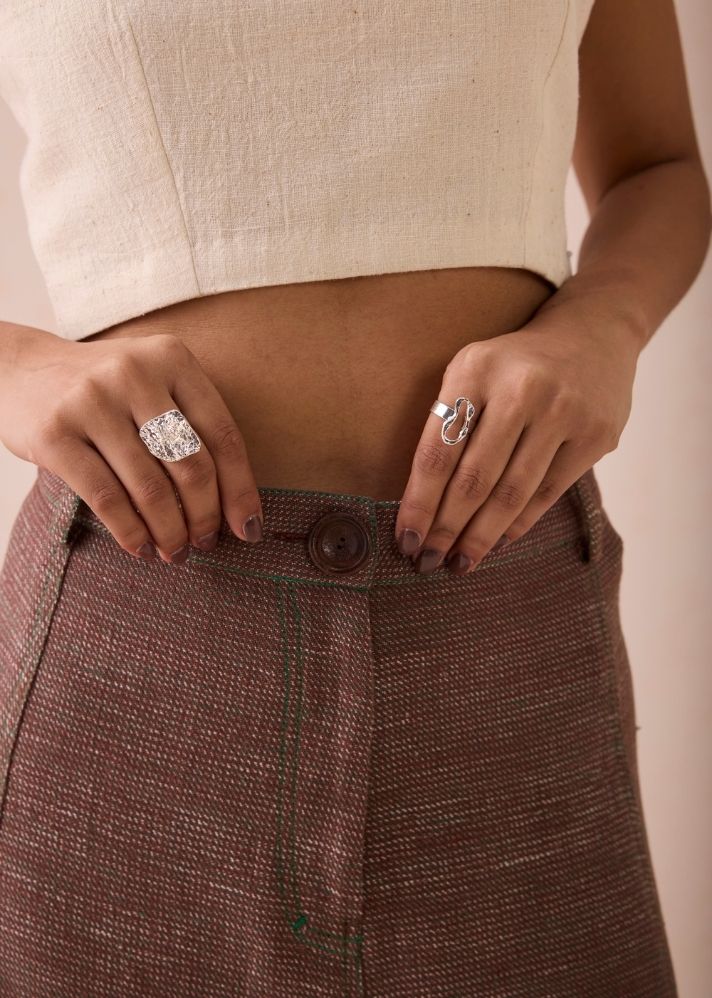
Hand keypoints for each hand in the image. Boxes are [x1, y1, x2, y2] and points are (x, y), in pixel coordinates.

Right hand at [0, 325, 263, 564]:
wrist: (20, 369)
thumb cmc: (106, 391)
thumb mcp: (154, 385)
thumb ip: (192, 427)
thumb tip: (235, 508)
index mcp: (172, 358)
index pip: (223, 434)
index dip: (240, 489)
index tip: (248, 528)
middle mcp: (134, 373)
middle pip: (191, 465)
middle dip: (205, 516)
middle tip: (205, 543)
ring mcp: (91, 401)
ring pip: (150, 488)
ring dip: (170, 532)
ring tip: (176, 552)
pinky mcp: (54, 434)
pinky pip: (106, 498)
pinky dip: (131, 533)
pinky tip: (142, 548)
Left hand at [394, 306, 640, 574]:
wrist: (593, 334)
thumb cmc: (514, 366)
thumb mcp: (472, 371)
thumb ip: (447, 422)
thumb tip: (420, 503)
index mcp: (475, 369)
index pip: (437, 452)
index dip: (418, 503)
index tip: (404, 540)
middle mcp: (521, 389)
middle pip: (473, 480)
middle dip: (445, 529)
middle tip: (426, 562)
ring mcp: (563, 412)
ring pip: (511, 494)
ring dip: (480, 537)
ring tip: (459, 563)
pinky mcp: (595, 435)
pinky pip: (546, 493)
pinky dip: (517, 525)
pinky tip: (496, 542)